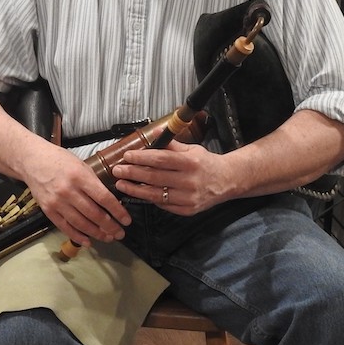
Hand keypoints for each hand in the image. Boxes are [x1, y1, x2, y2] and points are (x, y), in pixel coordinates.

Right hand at [24, 145, 131, 246]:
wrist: (32, 161)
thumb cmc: (60, 160)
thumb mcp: (81, 165)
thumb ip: (94, 183)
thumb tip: (110, 201)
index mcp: (80, 177)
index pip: (103, 198)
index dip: (117, 211)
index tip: (126, 220)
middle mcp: (68, 191)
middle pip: (93, 213)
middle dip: (109, 226)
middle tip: (120, 233)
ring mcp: (57, 202)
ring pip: (80, 223)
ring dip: (96, 233)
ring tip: (108, 238)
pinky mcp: (48, 210)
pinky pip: (65, 226)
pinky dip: (77, 236)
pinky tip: (88, 241)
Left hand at [111, 142, 233, 215]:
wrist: (227, 181)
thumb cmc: (205, 163)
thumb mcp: (192, 149)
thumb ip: (171, 144)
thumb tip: (152, 134)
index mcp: (190, 162)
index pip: (161, 159)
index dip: (141, 158)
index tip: (127, 156)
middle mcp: (189, 181)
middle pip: (155, 177)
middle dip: (133, 174)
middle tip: (117, 170)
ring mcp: (188, 198)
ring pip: (156, 195)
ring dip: (135, 190)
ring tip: (121, 184)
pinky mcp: (187, 210)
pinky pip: (164, 205)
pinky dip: (149, 199)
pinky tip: (138, 194)